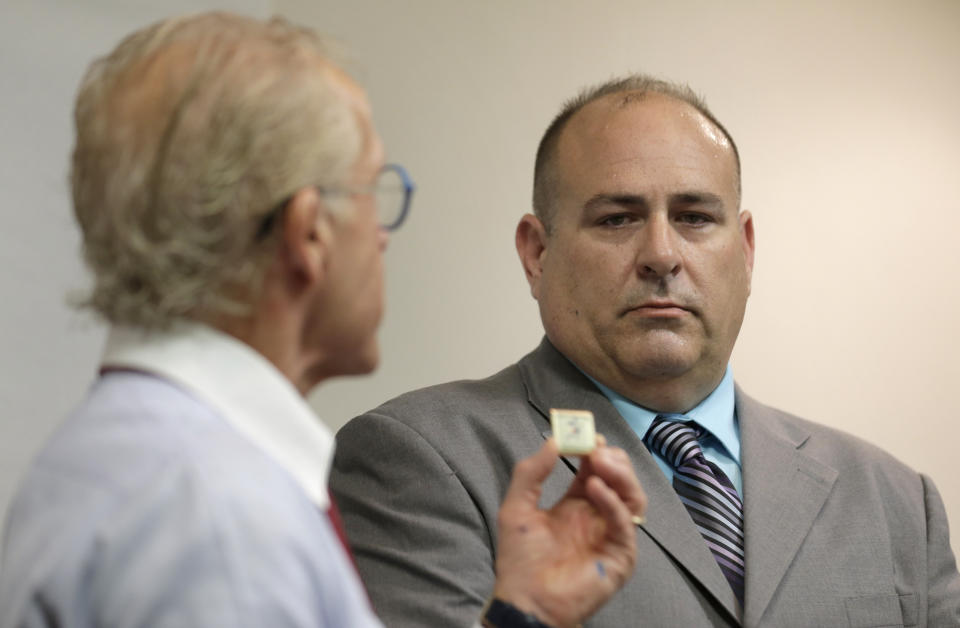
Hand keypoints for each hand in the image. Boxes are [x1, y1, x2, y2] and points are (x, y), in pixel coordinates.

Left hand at [490, 436, 645, 627]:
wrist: (524, 599)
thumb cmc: (520, 559)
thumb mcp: (516, 507)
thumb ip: (530, 472)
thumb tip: (552, 440)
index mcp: (576, 503)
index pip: (595, 469)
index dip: (593, 449)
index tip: (586, 434)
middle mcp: (598, 515)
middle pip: (620, 478)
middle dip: (611, 458)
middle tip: (595, 448)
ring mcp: (611, 534)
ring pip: (632, 496)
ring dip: (620, 474)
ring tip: (599, 461)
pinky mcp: (620, 554)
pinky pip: (625, 523)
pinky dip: (614, 502)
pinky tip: (595, 488)